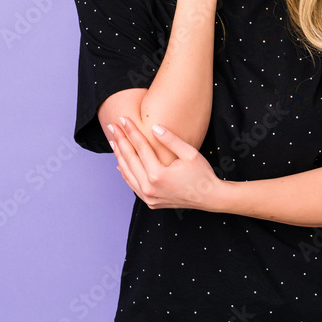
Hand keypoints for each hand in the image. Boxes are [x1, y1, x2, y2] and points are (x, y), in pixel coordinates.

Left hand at [107, 117, 221, 210]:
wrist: (209, 198)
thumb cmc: (202, 174)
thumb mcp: (190, 153)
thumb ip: (170, 140)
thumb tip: (154, 127)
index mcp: (158, 175)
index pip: (140, 148)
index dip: (131, 131)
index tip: (122, 119)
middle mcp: (149, 188)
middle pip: (130, 159)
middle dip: (120, 141)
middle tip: (112, 126)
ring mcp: (149, 197)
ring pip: (128, 173)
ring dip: (120, 156)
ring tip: (114, 141)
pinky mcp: (150, 202)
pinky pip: (133, 185)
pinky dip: (125, 173)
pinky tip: (120, 164)